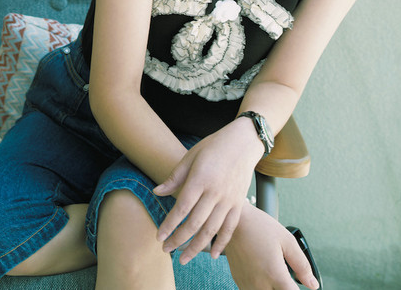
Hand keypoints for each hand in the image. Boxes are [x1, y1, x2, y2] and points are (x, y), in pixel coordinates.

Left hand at [153, 119, 263, 261]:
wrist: (244, 142)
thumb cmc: (213, 147)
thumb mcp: (190, 156)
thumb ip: (174, 177)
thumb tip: (157, 192)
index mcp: (200, 179)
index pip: (182, 208)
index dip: (169, 225)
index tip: (159, 236)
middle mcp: (216, 192)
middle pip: (195, 223)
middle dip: (179, 240)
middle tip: (166, 250)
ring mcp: (230, 200)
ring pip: (212, 230)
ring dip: (197, 247)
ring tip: (184, 258)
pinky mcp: (239, 204)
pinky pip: (230, 228)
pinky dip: (222, 243)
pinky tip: (213, 255)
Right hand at [225, 204, 319, 289]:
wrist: (233, 220)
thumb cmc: (259, 226)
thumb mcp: (287, 241)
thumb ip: (302, 266)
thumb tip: (312, 284)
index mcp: (274, 274)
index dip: (298, 289)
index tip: (297, 283)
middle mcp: (259, 283)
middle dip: (285, 288)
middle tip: (285, 276)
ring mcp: (247, 283)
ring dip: (272, 288)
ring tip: (272, 272)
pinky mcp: (238, 280)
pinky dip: (261, 287)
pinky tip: (263, 273)